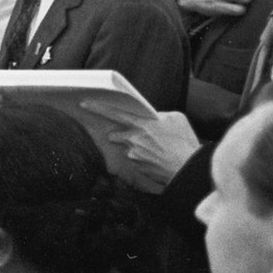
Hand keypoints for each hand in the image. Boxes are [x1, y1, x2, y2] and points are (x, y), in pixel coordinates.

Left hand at [80, 100, 199, 192]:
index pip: (114, 113)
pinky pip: (135, 161)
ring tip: (154, 151)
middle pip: (116, 135)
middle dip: (121, 135)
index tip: (83, 103)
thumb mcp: (176, 119)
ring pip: (127, 149)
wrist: (189, 169)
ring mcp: (134, 156)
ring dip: (135, 148)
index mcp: (142, 124)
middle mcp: (134, 140)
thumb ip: (159, 116)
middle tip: (137, 137)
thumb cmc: (185, 142)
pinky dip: (143, 160)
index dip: (97, 107)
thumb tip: (153, 118)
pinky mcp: (137, 169)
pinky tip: (157, 160)